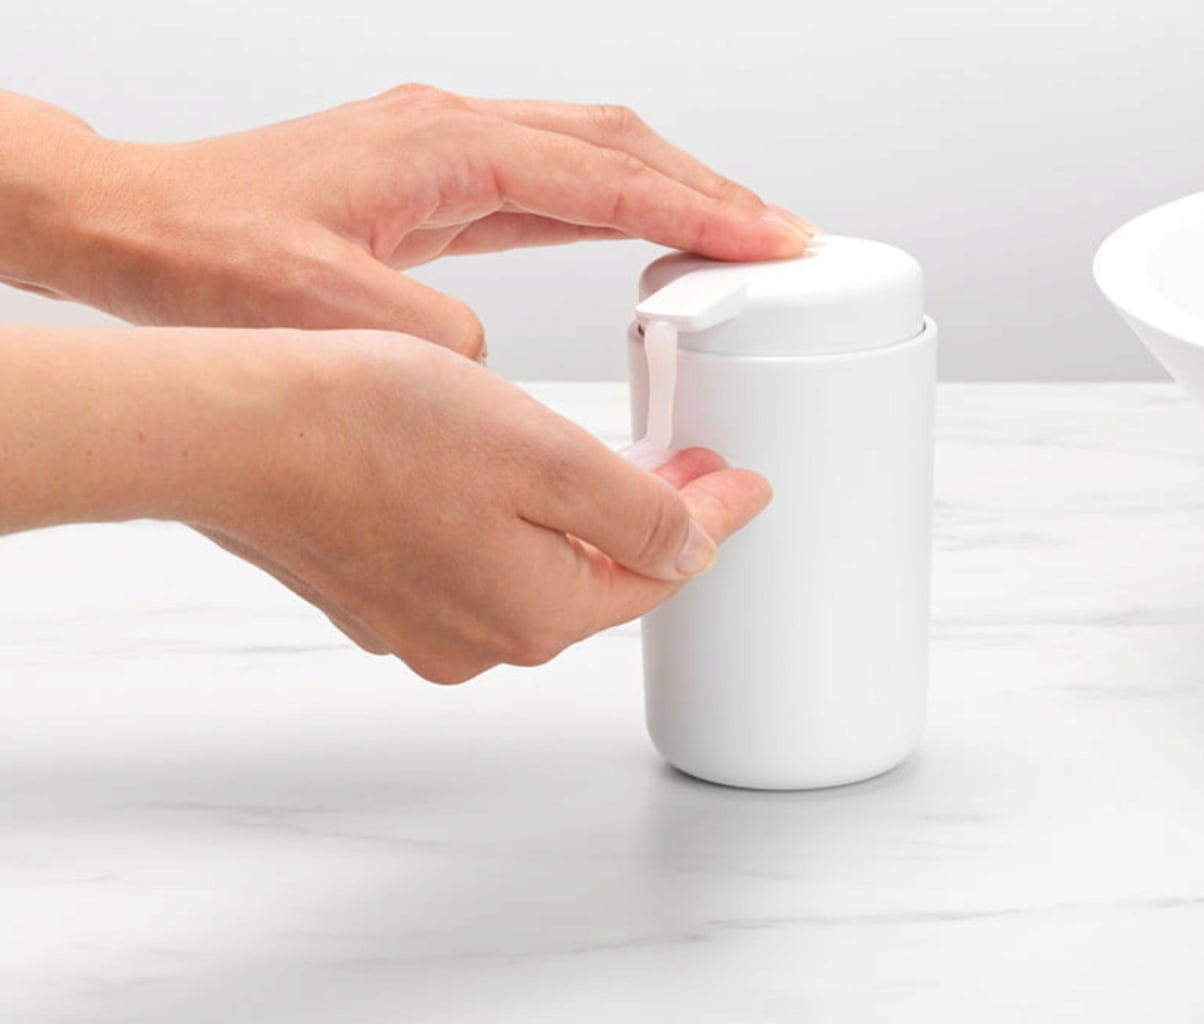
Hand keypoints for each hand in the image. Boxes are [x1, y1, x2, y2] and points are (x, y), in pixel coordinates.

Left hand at [0, 86, 816, 356]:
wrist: (139, 226)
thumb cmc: (214, 257)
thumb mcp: (334, 312)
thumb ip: (436, 338)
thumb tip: (490, 362)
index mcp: (450, 152)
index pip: (611, 176)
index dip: (701, 211)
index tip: (771, 240)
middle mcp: (459, 133)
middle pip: (621, 144)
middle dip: (710, 190)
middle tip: (781, 239)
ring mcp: (448, 149)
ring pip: (592, 153)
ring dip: (669, 191)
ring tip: (732, 239)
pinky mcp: (434, 178)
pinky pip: (552, 182)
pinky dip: (612, 206)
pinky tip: (637, 237)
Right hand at [194, 330, 771, 682]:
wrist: (232, 425)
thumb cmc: (371, 425)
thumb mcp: (545, 454)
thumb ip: (637, 514)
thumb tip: (695, 549)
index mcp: (534, 616)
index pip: (660, 574)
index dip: (713, 519)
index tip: (746, 482)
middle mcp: (478, 642)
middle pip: (599, 580)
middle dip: (649, 520)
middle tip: (685, 461)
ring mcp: (420, 625)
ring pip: (535, 571)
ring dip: (577, 521)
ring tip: (605, 457)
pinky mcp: (376, 595)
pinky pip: (474, 564)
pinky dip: (508, 524)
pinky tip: (504, 472)